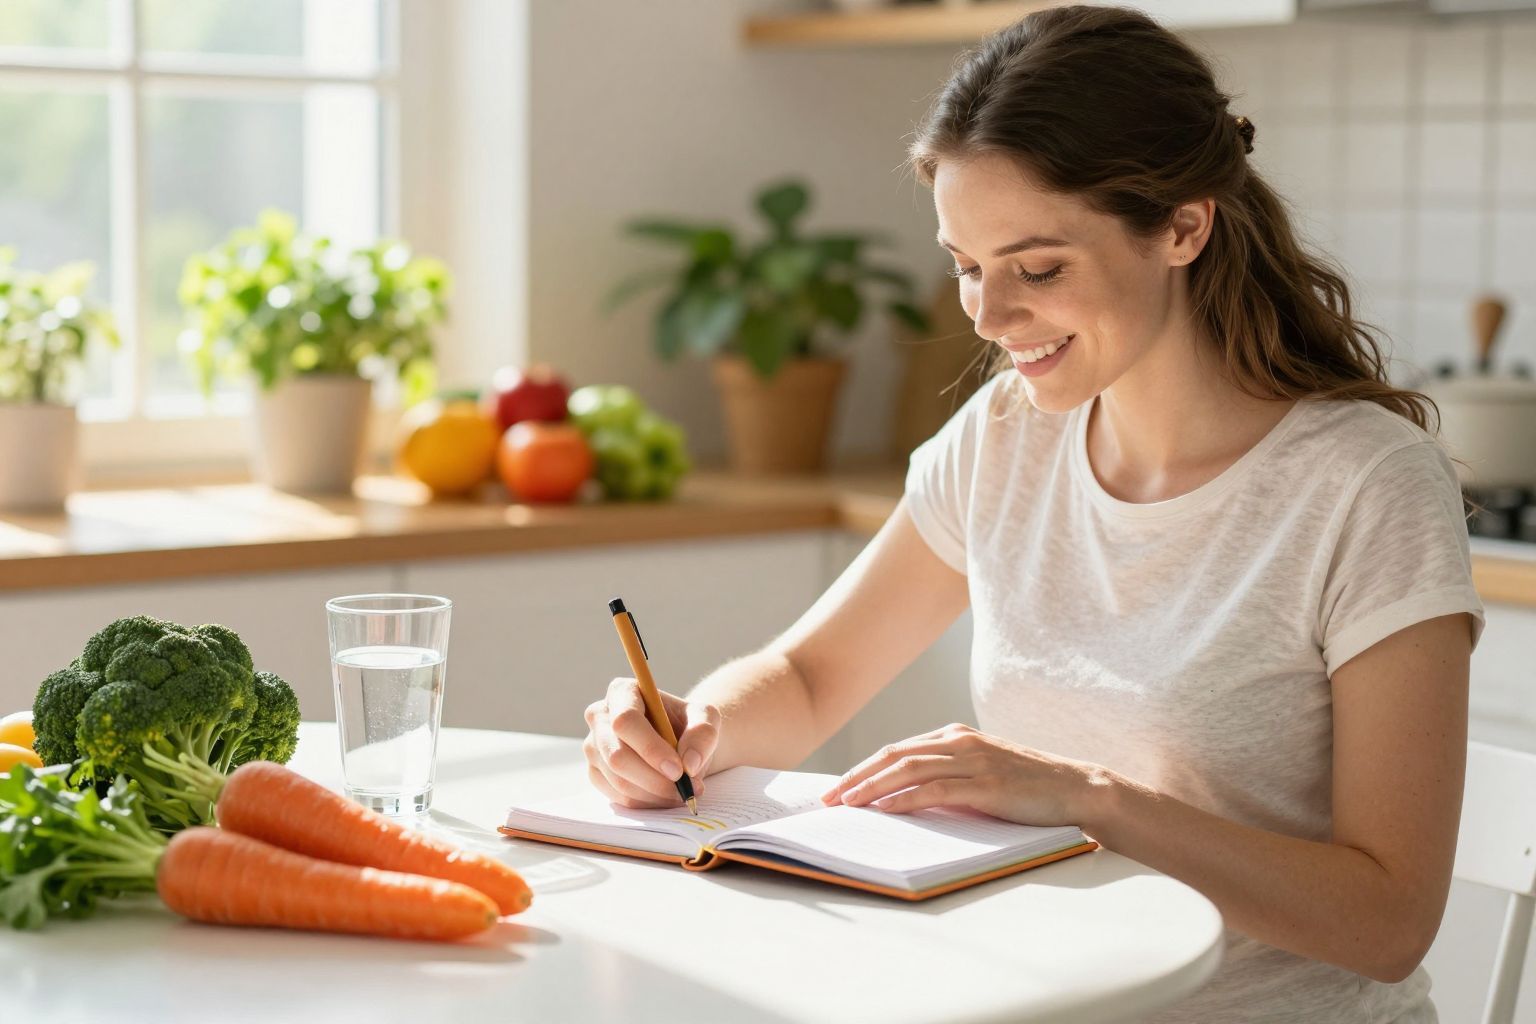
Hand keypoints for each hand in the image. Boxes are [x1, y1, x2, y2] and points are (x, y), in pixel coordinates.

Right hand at [582, 676, 720, 808]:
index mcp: (622, 692)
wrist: (679, 741)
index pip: (626, 721)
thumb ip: (702, 733)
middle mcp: (600, 716)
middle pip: (617, 755)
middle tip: (685, 788)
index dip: (650, 748)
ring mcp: (594, 746)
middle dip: (654, 779)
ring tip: (682, 791)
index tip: (678, 770)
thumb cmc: (688, 723)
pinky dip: (646, 802)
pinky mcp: (595, 773)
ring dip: (655, 793)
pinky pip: (617, 796)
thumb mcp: (706, 718)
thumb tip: (689, 764)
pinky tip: (665, 795)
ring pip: (618, 780)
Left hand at [819, 723, 1105, 825]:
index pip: (897, 750)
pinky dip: (906, 798)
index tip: (838, 789)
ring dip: (872, 787)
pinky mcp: (986, 784)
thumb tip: (901, 801)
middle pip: (893, 755)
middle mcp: (960, 742)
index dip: (863, 769)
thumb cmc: (1027, 788)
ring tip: (847, 805)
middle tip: (829, 799)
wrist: (1076, 790)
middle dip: (856, 777)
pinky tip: (885, 810)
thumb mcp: (980, 776)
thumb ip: (947, 779)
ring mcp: (973, 761)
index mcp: (955, 737)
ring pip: (908, 769)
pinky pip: (936, 789)